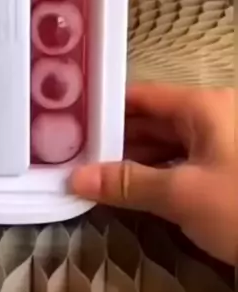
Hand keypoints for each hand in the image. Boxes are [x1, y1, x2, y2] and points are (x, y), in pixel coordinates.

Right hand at [71, 84, 236, 264]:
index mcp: (203, 106)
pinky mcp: (229, 173)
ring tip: (93, 177)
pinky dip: (157, 176)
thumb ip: (127, 183)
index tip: (70, 124)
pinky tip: (131, 192)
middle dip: (116, 141)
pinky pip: (183, 164)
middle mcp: (213, 117)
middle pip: (153, 121)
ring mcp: (223, 145)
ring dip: (134, 162)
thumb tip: (76, 179)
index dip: (105, 109)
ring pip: (168, 145)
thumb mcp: (182, 195)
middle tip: (73, 157)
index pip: (142, 96)